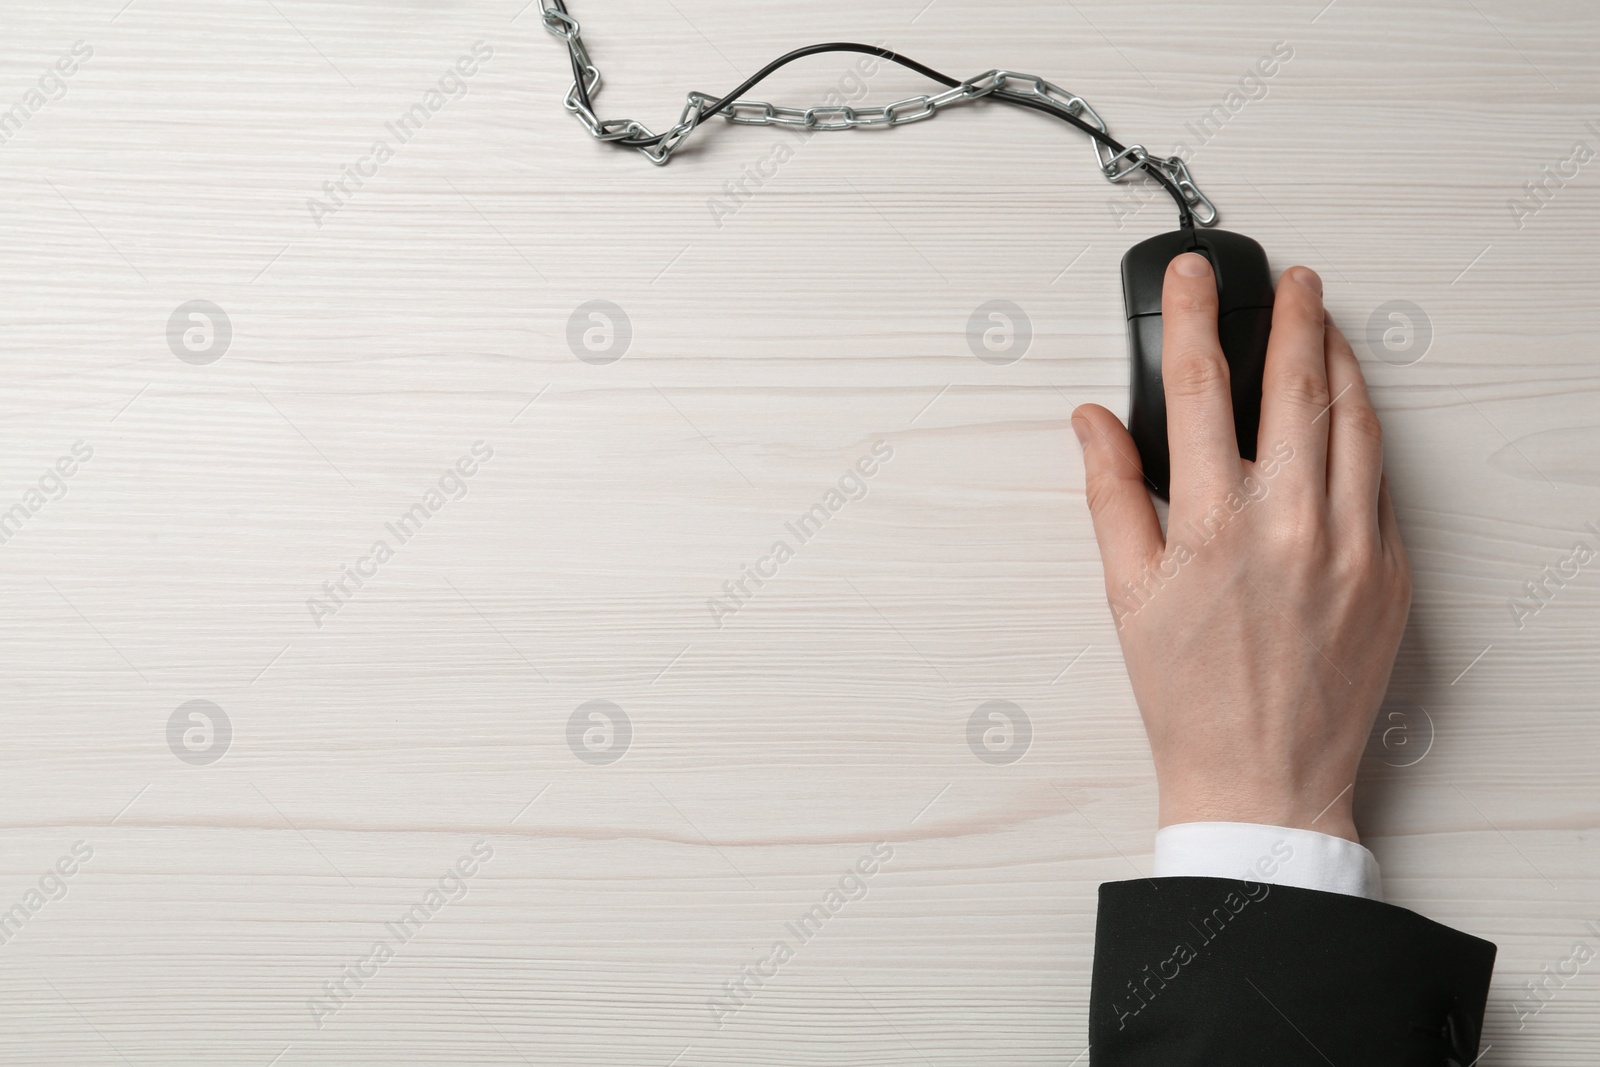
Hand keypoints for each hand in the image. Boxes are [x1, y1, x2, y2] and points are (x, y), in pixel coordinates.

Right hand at [1071, 254, 1409, 843]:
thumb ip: (1111, 494)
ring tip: (1328, 324)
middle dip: (1292, 315)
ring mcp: (1353, 547)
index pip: (1203, 388)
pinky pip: (1382, 479)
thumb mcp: (1127, 594)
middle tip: (1288, 278)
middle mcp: (1292, 526)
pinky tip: (1351, 412)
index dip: (1194, 317)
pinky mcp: (1392, 572)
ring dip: (1341, 361)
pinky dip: (1367, 431)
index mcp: (1214, 526)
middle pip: (1296, 386)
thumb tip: (1094, 422)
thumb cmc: (1188, 697)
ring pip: (1356, 422)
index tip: (1193, 276)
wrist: (1263, 779)